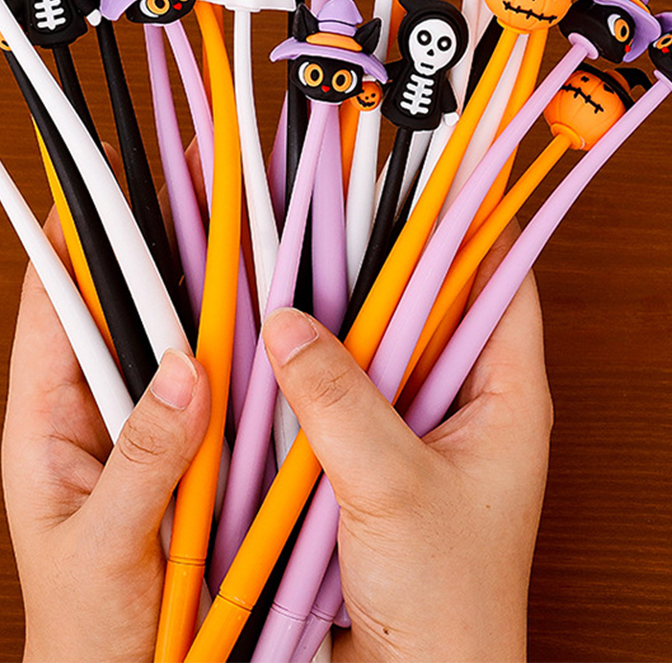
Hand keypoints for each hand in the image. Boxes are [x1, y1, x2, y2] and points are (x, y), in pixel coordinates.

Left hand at [1, 209, 210, 662]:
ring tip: (235, 231)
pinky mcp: (179, 447)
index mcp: (46, 421)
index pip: (53, 303)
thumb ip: (146, 461)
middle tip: (194, 184)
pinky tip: (258, 321)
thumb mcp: (109, 547)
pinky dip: (227, 349)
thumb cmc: (90, 630)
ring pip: (165, 336)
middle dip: (151, 243)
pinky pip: (203, 382)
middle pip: (117, 304)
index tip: (100, 178)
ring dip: (197, 292)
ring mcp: (137, 424)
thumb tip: (186, 369)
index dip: (72, 234)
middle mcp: (91, 408)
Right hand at [262, 222, 551, 662]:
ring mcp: (421, 428)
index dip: (468, 225)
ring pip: (381, 349)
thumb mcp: (393, 488)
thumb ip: (339, 402)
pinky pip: (348, 393)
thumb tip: (287, 325)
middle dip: (382, 268)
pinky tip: (280, 357)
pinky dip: (317, 374)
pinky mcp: (378, 455)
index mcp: (507, 395)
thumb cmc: (448, 605)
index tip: (420, 181)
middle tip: (332, 219)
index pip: (500, 280)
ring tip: (298, 274)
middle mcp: (466, 401)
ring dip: (342, 324)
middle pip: (429, 306)